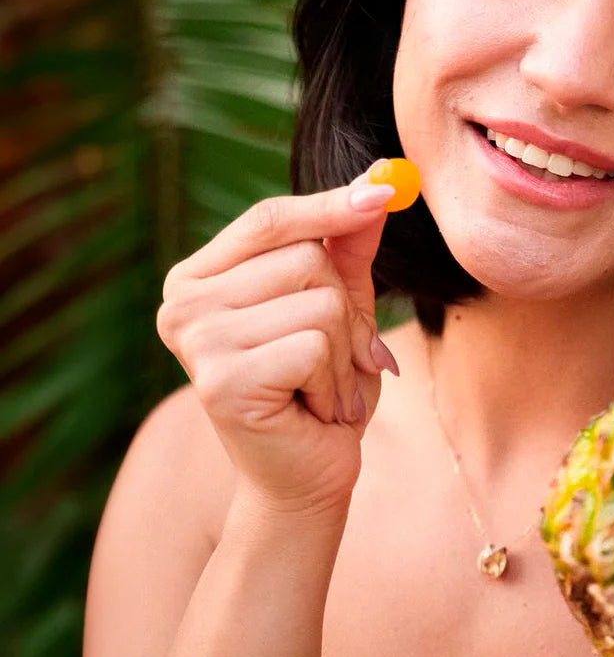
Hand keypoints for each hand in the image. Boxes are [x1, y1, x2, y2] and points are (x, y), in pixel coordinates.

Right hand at [155, 162, 401, 514]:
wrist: (307, 476)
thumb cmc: (320, 387)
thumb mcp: (340, 305)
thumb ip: (349, 246)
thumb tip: (379, 180)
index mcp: (200, 277)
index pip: (269, 219)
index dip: (330, 204)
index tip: (387, 190)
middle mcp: (184, 303)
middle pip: (307, 258)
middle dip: (346, 311)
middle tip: (335, 359)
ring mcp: (197, 340)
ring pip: (322, 302)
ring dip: (343, 353)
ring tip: (321, 387)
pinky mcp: (221, 379)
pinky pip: (316, 346)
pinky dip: (335, 381)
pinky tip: (314, 409)